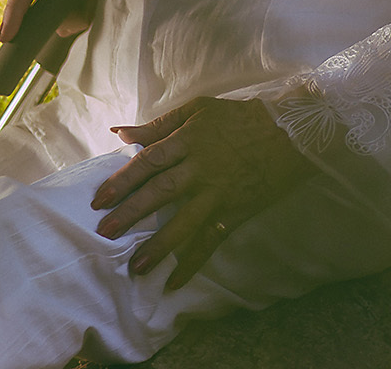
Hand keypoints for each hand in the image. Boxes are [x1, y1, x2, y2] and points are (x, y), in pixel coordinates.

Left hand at [91, 96, 313, 289]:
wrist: (290, 133)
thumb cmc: (240, 118)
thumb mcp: (199, 109)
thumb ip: (158, 125)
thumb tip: (121, 133)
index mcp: (189, 139)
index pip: (149, 160)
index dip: (123, 180)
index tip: (100, 199)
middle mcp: (201, 167)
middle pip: (160, 192)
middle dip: (131, 213)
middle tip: (106, 232)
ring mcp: (218, 193)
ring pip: (183, 222)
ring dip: (158, 246)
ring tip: (136, 266)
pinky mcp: (234, 212)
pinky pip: (210, 241)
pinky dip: (193, 262)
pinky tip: (174, 281)